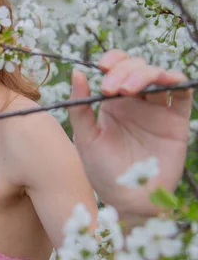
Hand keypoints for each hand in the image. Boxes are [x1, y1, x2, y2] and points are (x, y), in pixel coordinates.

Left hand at [68, 49, 192, 218]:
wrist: (127, 199)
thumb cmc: (102, 172)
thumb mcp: (85, 138)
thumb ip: (80, 107)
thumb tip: (77, 72)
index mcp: (113, 103)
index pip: (117, 68)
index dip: (113, 60)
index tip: (102, 67)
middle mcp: (136, 103)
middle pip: (137, 67)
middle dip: (124, 70)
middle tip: (111, 90)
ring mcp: (157, 111)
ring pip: (159, 75)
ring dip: (146, 73)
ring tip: (128, 90)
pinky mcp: (176, 121)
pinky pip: (182, 93)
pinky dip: (178, 80)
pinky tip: (166, 81)